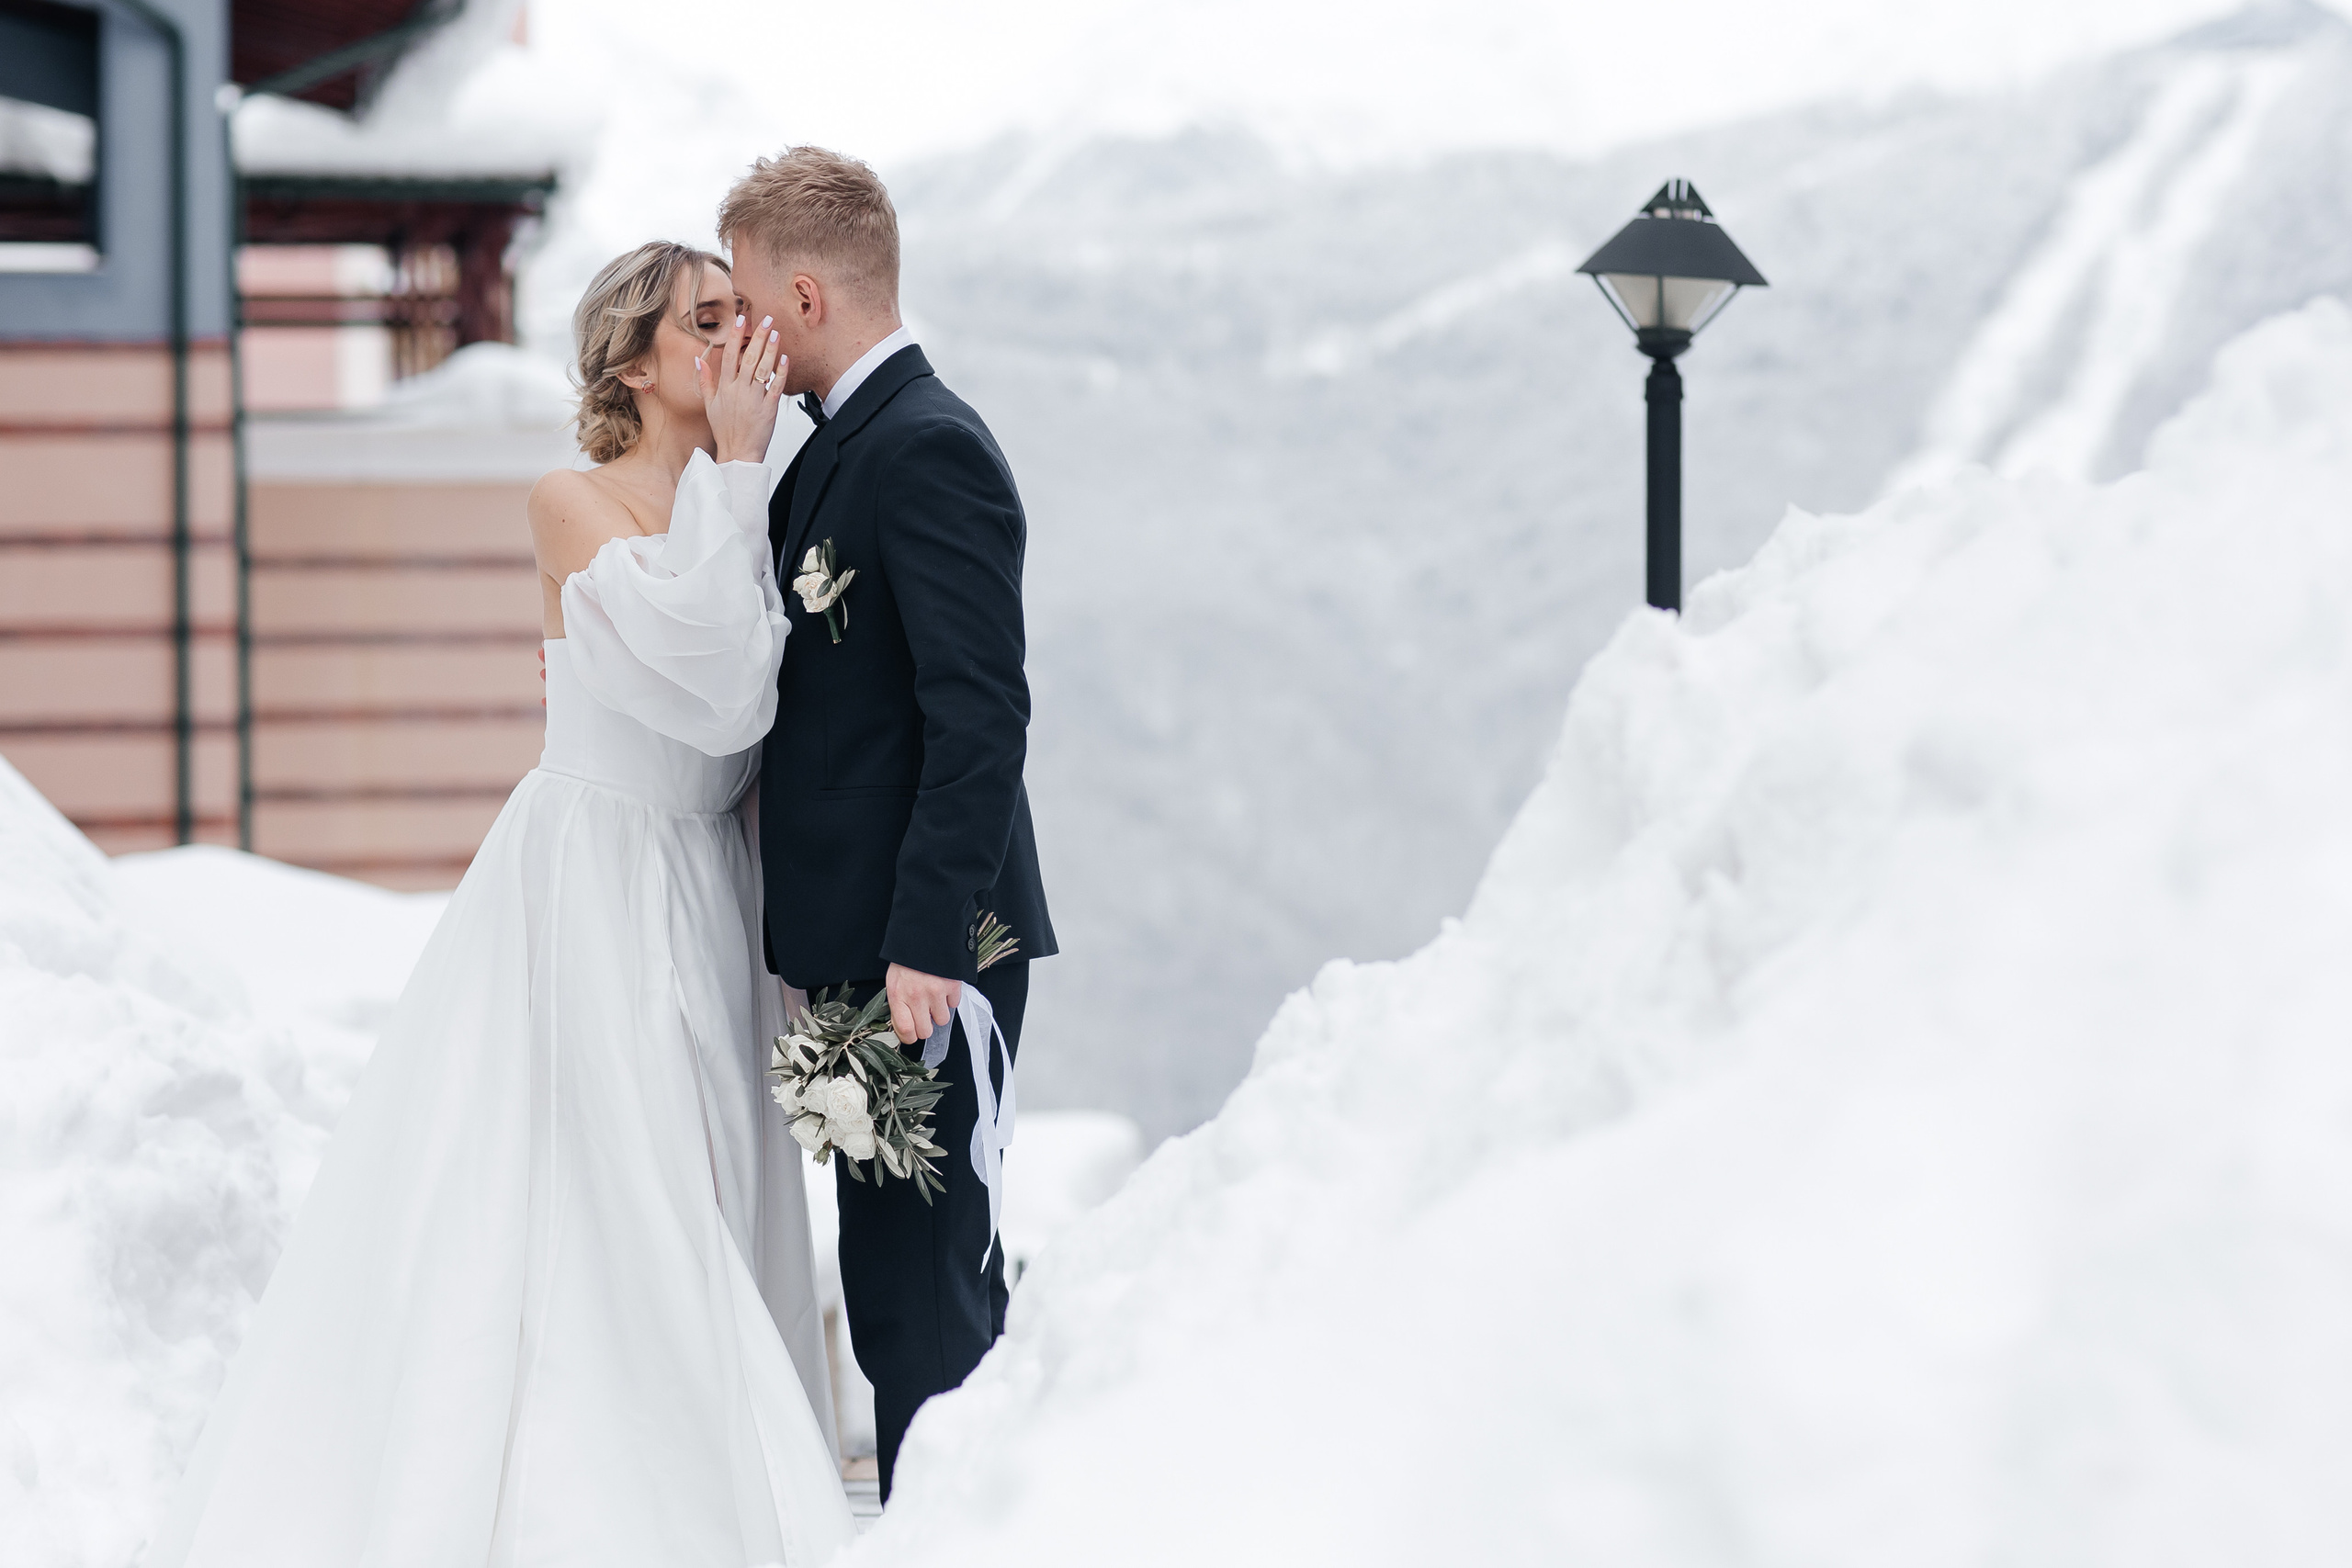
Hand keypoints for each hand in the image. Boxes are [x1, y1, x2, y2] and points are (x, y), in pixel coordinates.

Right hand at [698, 312, 785, 464]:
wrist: (738, 452)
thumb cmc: (725, 430)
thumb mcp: (709, 405)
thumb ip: (705, 380)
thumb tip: (698, 359)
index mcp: (725, 387)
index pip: (730, 356)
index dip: (736, 336)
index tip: (742, 319)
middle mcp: (739, 390)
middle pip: (749, 357)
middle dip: (758, 336)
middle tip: (766, 319)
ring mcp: (754, 399)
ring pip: (763, 369)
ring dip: (770, 349)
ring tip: (776, 333)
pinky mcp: (769, 408)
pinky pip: (776, 386)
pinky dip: (781, 372)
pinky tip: (785, 358)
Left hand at [885, 962, 961, 1047]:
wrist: (925, 933)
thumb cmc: (907, 959)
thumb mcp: (893, 981)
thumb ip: (898, 1005)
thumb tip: (904, 1027)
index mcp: (898, 995)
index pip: (905, 1030)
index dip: (909, 1037)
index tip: (911, 1034)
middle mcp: (916, 996)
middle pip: (925, 1031)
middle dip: (925, 1026)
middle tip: (924, 1015)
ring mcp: (936, 991)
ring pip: (942, 1020)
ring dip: (938, 1012)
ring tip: (933, 998)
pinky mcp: (952, 985)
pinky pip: (954, 1004)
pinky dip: (950, 999)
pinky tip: (942, 987)